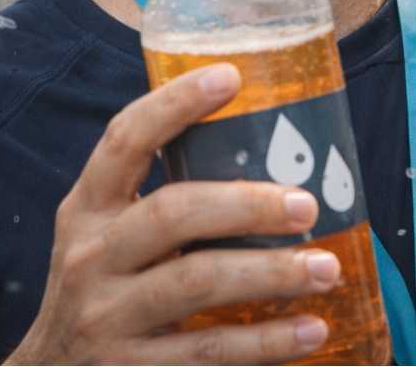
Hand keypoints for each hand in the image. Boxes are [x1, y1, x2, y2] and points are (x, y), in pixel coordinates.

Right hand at [5, 64, 340, 364]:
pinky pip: (207, 350)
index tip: (230, 77)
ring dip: (271, 273)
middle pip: (173, 214)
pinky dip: (265, 342)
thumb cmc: (105, 286)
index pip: (124, 140)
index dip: (174, 104)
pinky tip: (312, 329)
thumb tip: (274, 152)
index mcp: (88, 208)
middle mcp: (90, 256)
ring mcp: (106, 318)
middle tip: (307, 204)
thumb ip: (167, 199)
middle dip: (247, 204)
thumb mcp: (109, 234)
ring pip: (196, 282)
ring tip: (327, 267)